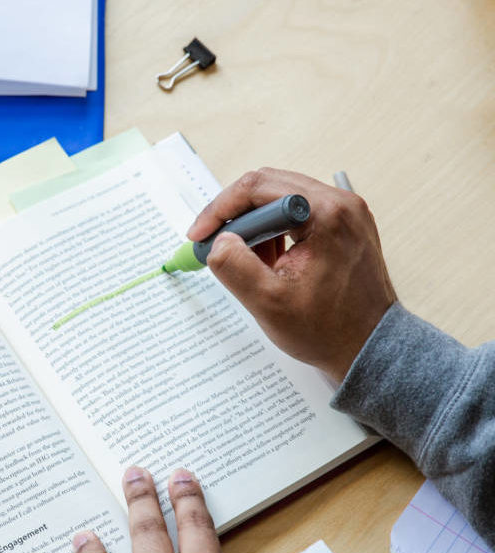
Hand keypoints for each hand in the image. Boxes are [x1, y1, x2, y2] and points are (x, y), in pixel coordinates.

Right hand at [189, 168, 396, 382]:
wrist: (369, 346)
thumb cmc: (329, 330)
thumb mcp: (268, 303)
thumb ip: (235, 266)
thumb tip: (218, 241)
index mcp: (326, 215)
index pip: (258, 188)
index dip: (220, 209)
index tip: (200, 235)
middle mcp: (341, 205)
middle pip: (269, 186)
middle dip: (235, 215)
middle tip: (214, 244)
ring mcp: (347, 213)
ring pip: (282, 198)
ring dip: (255, 224)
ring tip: (247, 260)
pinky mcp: (345, 225)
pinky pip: (298, 213)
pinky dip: (274, 231)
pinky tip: (269, 260)